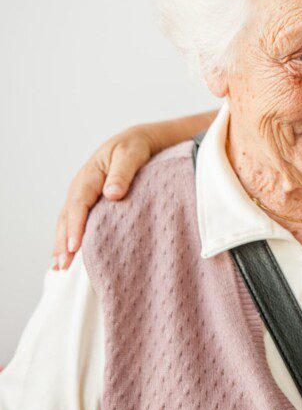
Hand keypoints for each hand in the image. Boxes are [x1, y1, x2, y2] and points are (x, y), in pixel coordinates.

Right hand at [52, 127, 155, 269]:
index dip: (76, 226)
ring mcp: (82, 195)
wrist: (136, 142)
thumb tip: (113, 193)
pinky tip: (67, 254)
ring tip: (59, 267)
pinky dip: (69, 238)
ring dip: (62, 244)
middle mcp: (81, 187)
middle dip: (63, 242)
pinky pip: (75, 221)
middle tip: (62, 265)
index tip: (75, 246)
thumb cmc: (134, 148)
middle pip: (68, 217)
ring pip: (67, 222)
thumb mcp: (131, 154)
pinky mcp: (89, 202)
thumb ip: (123, 173)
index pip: (79, 204)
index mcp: (90, 176)